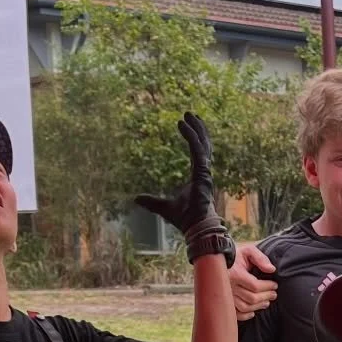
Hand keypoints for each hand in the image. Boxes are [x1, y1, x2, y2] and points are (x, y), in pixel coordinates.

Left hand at [135, 111, 220, 239]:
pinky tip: (183, 125)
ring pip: (202, 144)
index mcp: (197, 176)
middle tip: (190, 114)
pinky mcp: (203, 173)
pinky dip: (191, 137)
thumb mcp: (163, 207)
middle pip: (203, 145)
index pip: (198, 153)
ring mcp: (205, 172)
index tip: (187, 125)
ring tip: (188, 114)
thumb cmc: (185, 219)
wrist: (195, 228)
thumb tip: (136, 199)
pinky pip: (197, 150)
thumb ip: (151, 202)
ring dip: (196, 128)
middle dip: (198, 128)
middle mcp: (204, 172)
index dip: (194, 138)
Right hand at [231, 243, 277, 319]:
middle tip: (274, 294)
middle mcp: (229, 287)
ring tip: (266, 302)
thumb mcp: (248, 250)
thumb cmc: (235, 255)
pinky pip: (235, 314)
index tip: (275, 285)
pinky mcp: (224, 301)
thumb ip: (260, 258)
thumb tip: (271, 269)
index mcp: (235, 274)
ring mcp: (226, 296)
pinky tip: (253, 312)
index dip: (267, 287)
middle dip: (266, 296)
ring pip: (245, 307)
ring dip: (258, 306)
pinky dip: (245, 316)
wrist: (216, 260)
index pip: (255, 286)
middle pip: (252, 298)